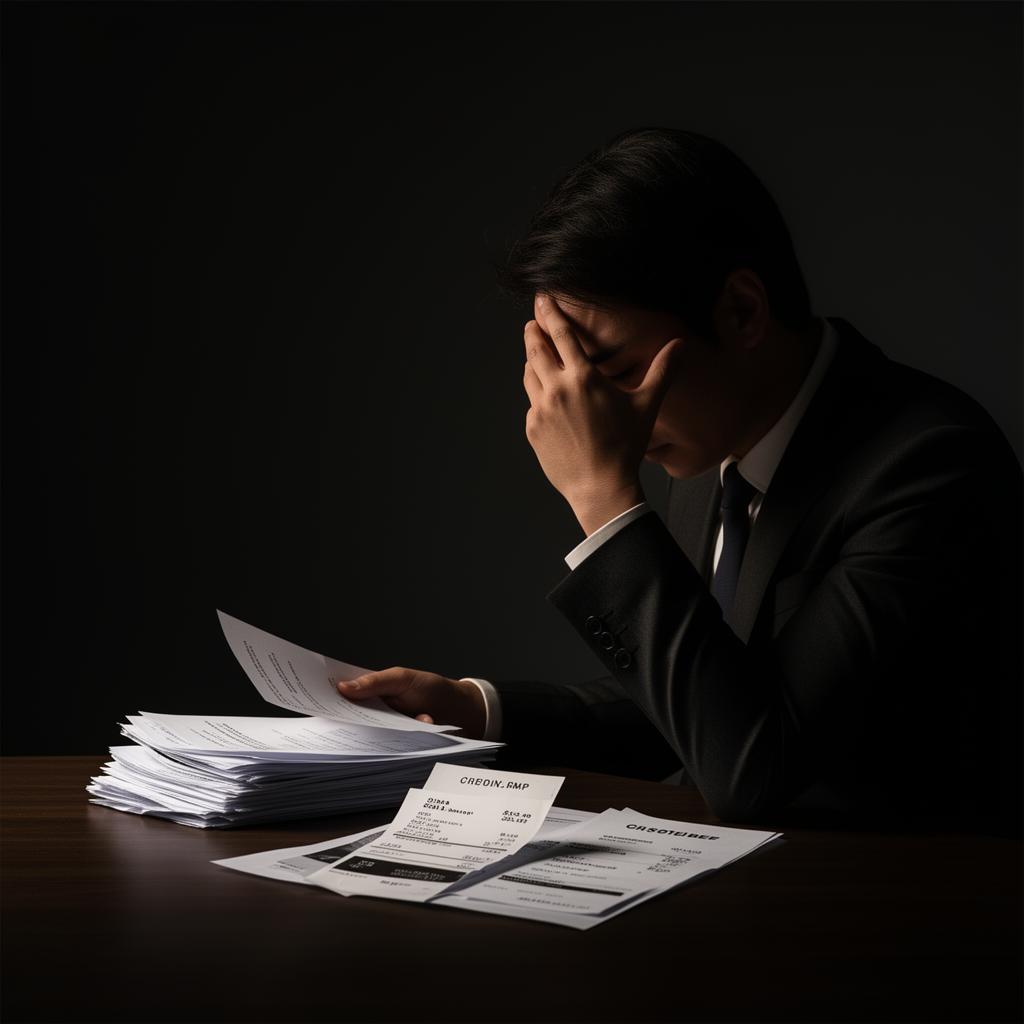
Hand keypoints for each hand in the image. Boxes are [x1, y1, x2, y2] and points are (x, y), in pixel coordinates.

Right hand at [336, 668, 486, 738]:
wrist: (464, 711)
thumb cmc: (433, 689)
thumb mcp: (403, 678)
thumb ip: (375, 683)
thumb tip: (343, 687)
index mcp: (374, 691)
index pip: (346, 695)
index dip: (329, 698)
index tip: (313, 701)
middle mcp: (377, 713)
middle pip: (353, 720)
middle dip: (347, 722)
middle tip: (342, 723)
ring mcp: (388, 730)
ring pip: (370, 737)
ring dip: (379, 732)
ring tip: (391, 720)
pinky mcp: (399, 746)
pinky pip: (390, 748)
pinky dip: (399, 742)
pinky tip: (420, 724)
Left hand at [523, 294, 682, 534]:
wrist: (601, 486)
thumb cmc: (625, 446)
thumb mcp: (647, 405)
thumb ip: (662, 371)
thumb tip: (680, 345)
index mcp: (583, 377)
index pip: (560, 334)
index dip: (550, 313)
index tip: (542, 300)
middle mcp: (557, 389)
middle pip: (535, 349)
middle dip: (533, 332)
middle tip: (532, 324)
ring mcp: (540, 410)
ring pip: (529, 374)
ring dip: (532, 362)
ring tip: (538, 357)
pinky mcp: (532, 429)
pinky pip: (531, 403)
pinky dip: (537, 395)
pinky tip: (547, 398)